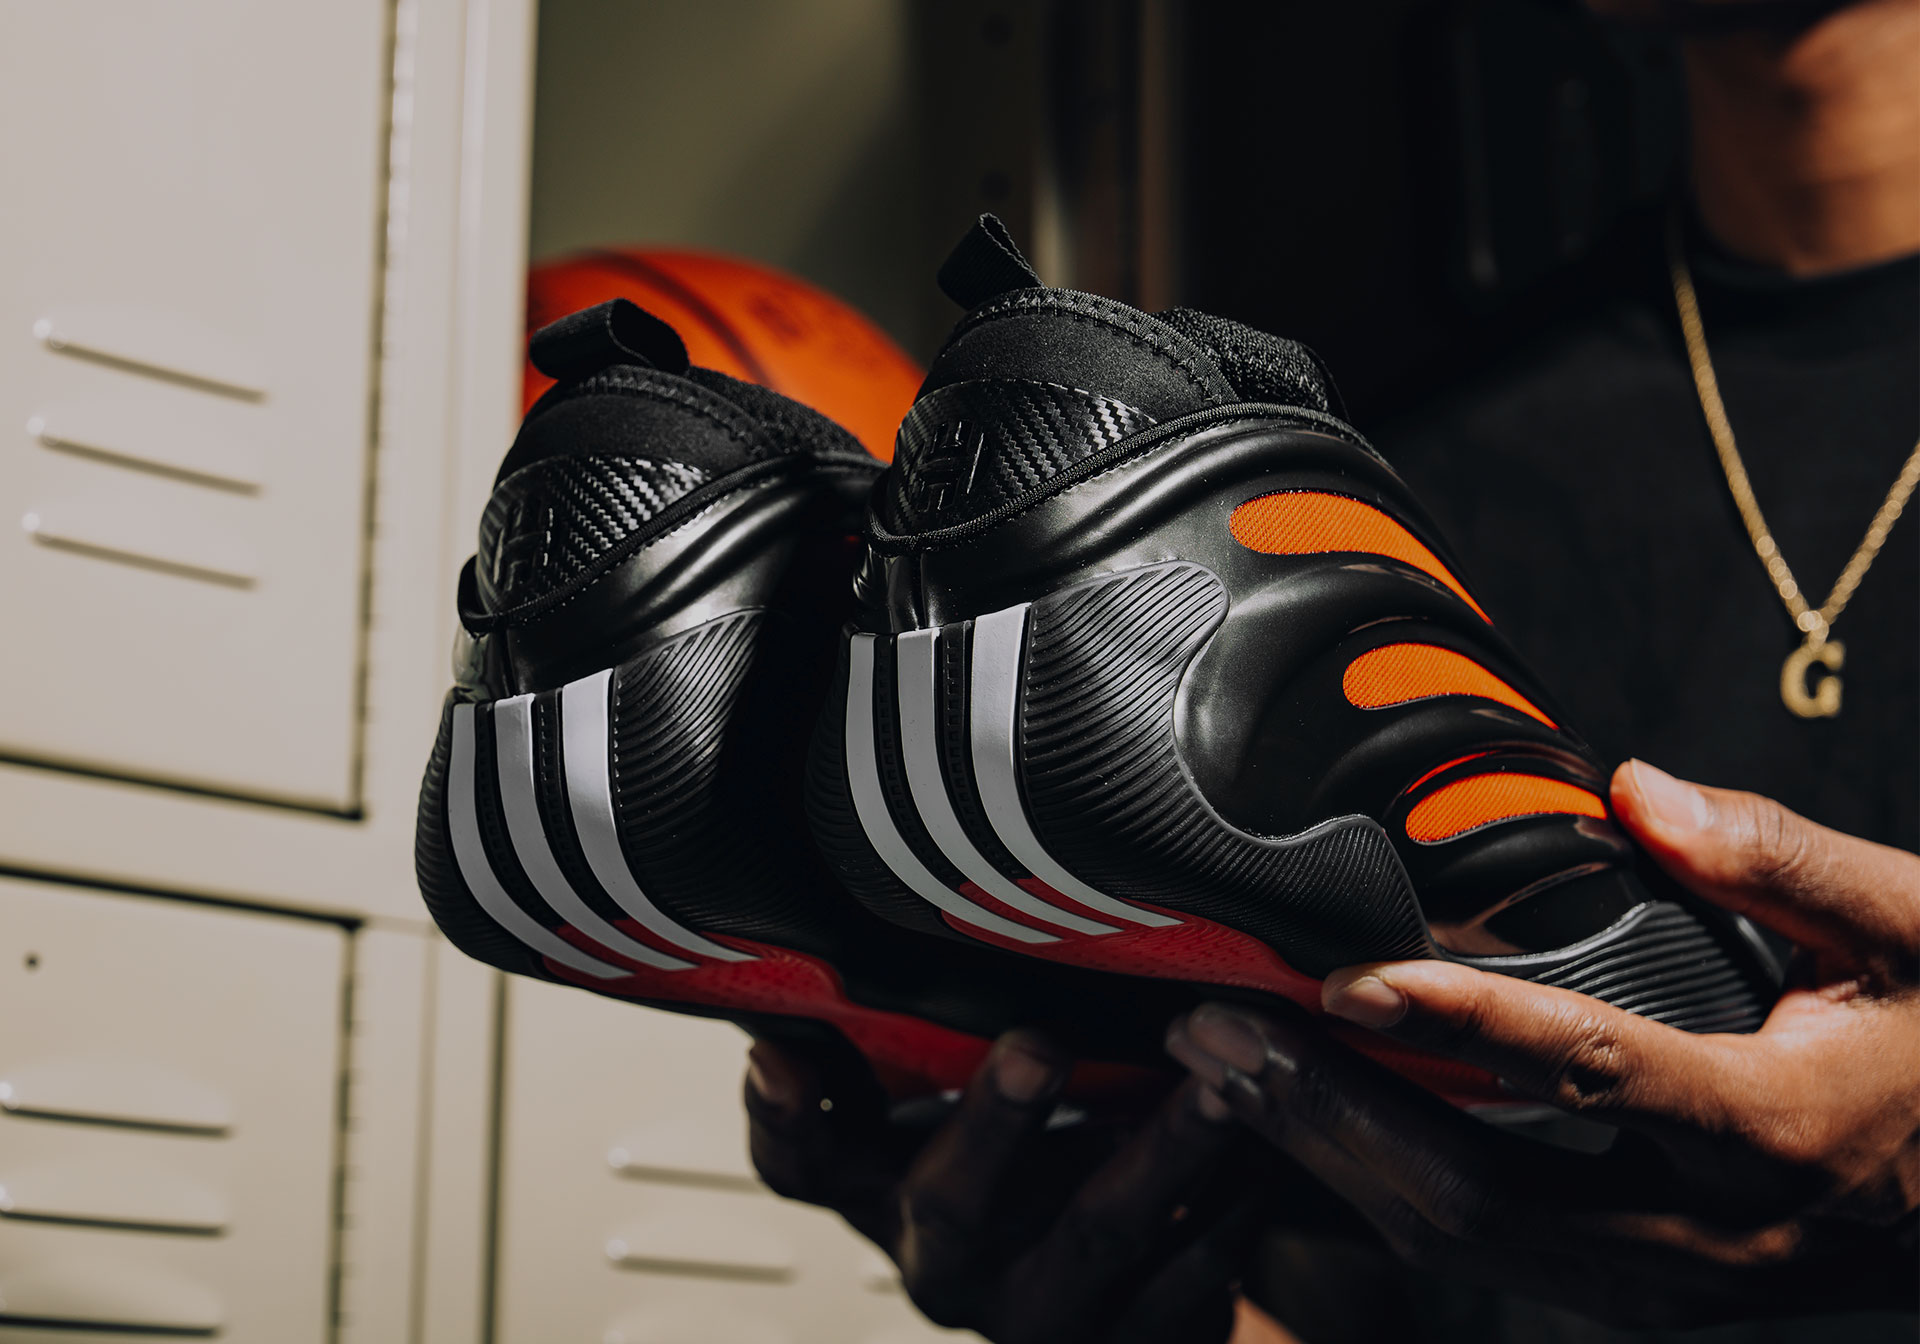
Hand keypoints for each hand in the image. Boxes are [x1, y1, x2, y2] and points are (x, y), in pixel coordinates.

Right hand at [745, 1029, 1271, 1343]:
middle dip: (996, 1123)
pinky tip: (1276, 1138)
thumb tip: (885, 894)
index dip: (785, 1114)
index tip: (781, 1050)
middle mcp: (949, 1262)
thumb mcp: (941, 1115)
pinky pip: (1194, 1274)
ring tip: (1214, 1078)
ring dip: (1159, 1150)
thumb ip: (916, 1036)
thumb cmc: (1017, 1175)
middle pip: (951, 1204)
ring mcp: (1042, 1314)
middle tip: (1036, 1046)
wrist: (1105, 1312)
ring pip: (1098, 1233)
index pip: (802, 1166)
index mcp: (883, 1194)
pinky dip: (1238, 1201)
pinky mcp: (1136, 1340)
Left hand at [1166, 760, 1919, 1326]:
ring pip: (1473, 1248)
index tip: (1342, 978)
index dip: (1460, 1024)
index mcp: (1781, 1129)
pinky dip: (1392, 1195)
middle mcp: (1718, 1235)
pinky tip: (1319, 1130)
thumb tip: (1636, 789)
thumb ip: (1778, 859)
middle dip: (1333, 1117)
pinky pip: (1497, 1257)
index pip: (1594, 1072)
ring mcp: (1680, 1284)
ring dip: (1340, 1159)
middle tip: (1216, 1032)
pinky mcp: (1655, 1292)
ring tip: (1229, 1073)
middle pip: (1484, 1199)